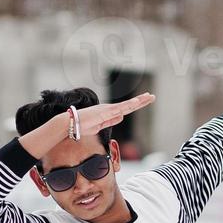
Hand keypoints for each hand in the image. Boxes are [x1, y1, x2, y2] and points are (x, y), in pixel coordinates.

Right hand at [20, 92, 154, 159]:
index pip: (125, 108)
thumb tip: (121, 117)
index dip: (135, 105)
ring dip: (138, 101)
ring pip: (127, 105)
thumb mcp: (100, 126)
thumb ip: (110, 121)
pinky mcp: (105, 112)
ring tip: (149, 97)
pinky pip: (120, 108)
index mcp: (108, 112)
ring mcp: (107, 109)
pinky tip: (137, 102)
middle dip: (141, 101)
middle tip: (152, 96)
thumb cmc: (82, 126)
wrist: (70, 124)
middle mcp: (109, 109)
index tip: (144, 101)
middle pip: (128, 105)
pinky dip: (129, 105)